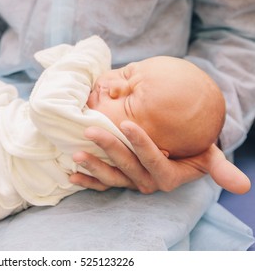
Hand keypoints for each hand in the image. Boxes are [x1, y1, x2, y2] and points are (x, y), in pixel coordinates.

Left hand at [70, 121, 250, 194]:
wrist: (178, 157)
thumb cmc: (192, 150)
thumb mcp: (207, 155)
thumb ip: (219, 168)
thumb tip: (245, 187)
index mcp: (168, 176)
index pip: (153, 160)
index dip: (141, 144)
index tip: (126, 124)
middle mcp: (148, 182)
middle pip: (128, 166)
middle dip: (109, 149)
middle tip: (90, 130)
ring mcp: (131, 183)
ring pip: (112, 177)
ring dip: (94, 167)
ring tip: (77, 155)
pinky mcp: (120, 182)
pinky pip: (102, 185)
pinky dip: (87, 180)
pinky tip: (73, 173)